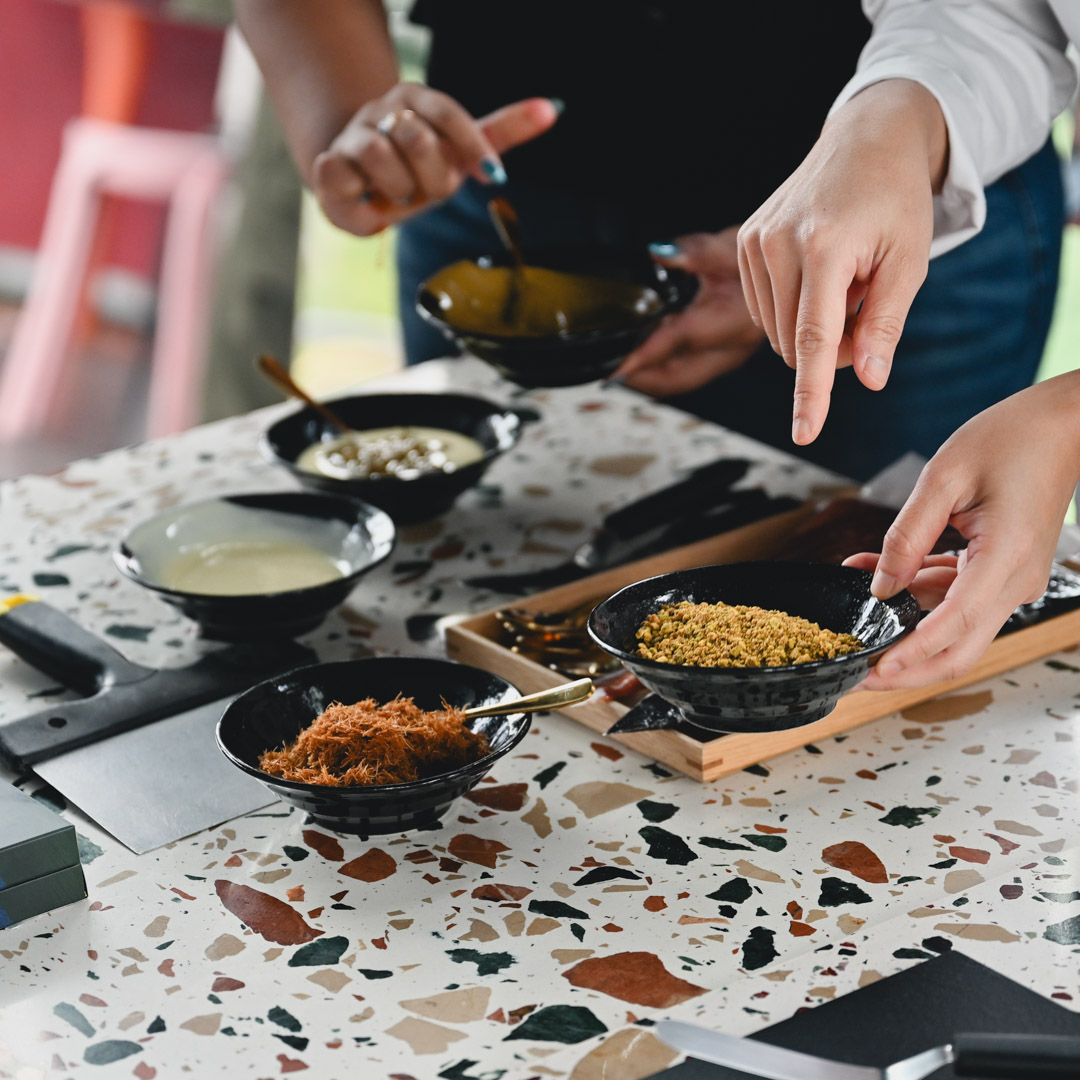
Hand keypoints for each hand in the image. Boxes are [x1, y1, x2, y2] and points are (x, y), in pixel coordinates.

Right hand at [313, 84, 558, 235]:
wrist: (359, 187)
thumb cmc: (416, 171)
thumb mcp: (460, 153)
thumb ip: (502, 132)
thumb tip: (554, 108)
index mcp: (420, 102)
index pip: (451, 116)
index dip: (475, 149)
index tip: (494, 178)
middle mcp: (386, 110)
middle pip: (419, 141)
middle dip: (432, 181)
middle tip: (425, 192)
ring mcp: (355, 133)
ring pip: (380, 157)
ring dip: (397, 191)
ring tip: (395, 195)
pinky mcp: (328, 162)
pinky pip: (345, 176)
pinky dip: (362, 199)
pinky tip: (366, 197)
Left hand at [614, 229, 765, 396]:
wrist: (802, 267)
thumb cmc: (776, 253)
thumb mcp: (735, 242)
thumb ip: (697, 250)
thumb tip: (660, 253)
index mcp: (736, 321)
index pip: (679, 342)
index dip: (643, 355)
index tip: (614, 366)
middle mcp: (730, 348)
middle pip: (674, 378)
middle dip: (637, 377)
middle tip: (605, 367)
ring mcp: (726, 356)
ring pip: (677, 378)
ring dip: (646, 372)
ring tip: (618, 357)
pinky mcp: (721, 356)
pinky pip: (684, 369)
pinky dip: (660, 363)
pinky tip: (645, 346)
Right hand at [737, 80, 947, 445]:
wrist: (867, 140)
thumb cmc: (895, 200)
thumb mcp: (909, 261)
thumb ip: (885, 323)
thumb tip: (867, 379)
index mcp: (826, 245)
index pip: (815, 337)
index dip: (812, 392)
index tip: (805, 433)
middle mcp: (779, 244)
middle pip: (799, 342)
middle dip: (834, 348)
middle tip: (867, 311)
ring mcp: (755, 242)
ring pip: (779, 332)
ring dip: (814, 328)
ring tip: (845, 283)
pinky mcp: (745, 243)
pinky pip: (766, 310)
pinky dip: (795, 309)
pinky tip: (819, 277)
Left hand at [844, 373, 1079, 690]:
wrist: (1061, 425)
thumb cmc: (1011, 438)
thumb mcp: (943, 478)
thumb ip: (907, 535)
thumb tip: (880, 586)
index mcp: (1006, 557)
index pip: (955, 625)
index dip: (912, 654)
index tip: (876, 669)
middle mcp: (1016, 580)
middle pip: (960, 649)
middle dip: (908, 668)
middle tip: (860, 675)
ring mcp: (1012, 579)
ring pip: (954, 625)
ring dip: (904, 619)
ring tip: (852, 597)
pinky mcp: (1003, 571)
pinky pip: (958, 597)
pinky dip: (919, 593)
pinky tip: (877, 574)